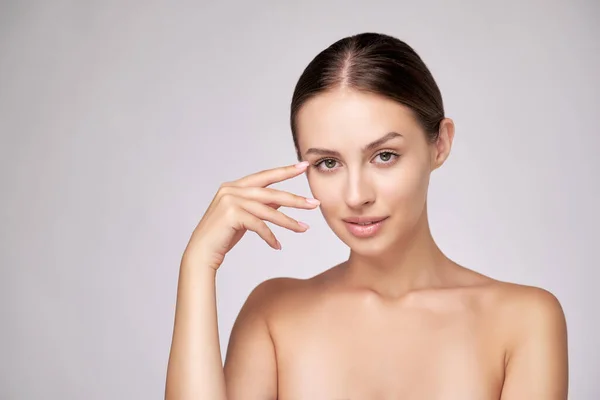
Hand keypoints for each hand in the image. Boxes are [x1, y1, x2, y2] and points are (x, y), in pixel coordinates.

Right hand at [182, 161, 319, 270]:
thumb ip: (260, 204)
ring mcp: (230, 201)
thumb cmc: (223, 235)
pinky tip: (277, 246)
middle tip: (315, 203)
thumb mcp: (244, 216)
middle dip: (295, 199)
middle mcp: (231, 189)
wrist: (201, 252)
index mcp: (234, 186)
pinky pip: (259, 225)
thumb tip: (283, 198)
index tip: (304, 165)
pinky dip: (270, 237)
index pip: (265, 176)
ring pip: (268, 210)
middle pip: (271, 193)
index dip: (285, 171)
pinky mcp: (231, 215)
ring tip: (304, 228)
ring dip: (288, 221)